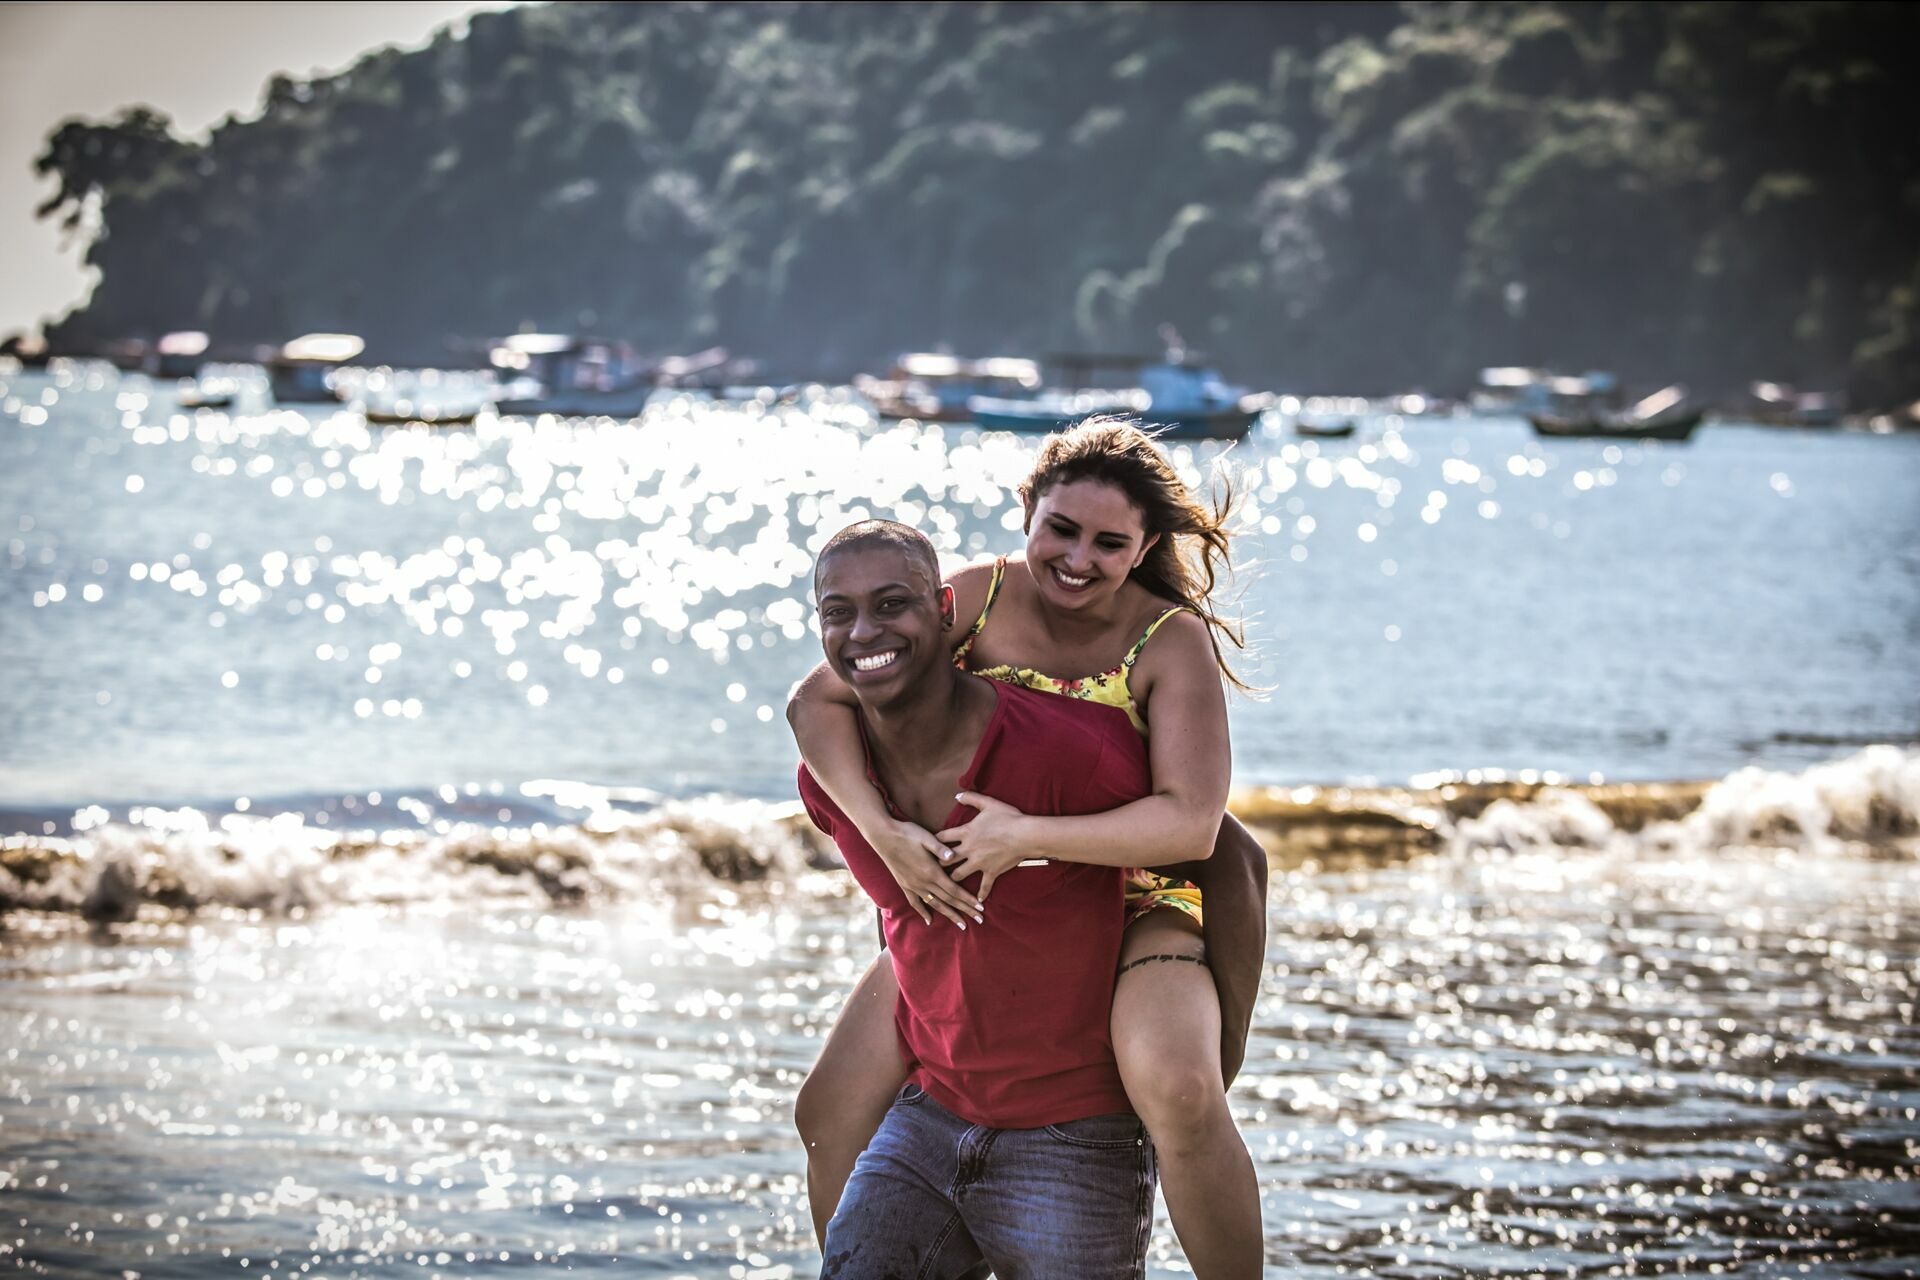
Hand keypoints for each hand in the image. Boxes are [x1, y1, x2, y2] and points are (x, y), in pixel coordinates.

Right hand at [868, 817, 982, 927]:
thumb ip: (941, 848)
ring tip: (961, 925)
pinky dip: (923, 912)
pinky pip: (915, 903)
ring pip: (935, 904)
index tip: (981, 909)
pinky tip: (929, 920)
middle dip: (965, 911)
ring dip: (949, 915)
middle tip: (979, 921)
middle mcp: (924, 882)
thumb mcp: (927, 838)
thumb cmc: (908, 834)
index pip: (955, 890)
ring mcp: (913, 885)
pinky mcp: (904, 885)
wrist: (884, 836)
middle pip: (948, 900)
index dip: (968, 900)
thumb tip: (954, 855)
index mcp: (932, 871)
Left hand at [938, 792, 1034, 904]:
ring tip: (947, 883)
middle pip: (946, 859)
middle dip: (938, 863)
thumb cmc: (1007, 817)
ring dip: (953, 878)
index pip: (942, 838)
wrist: (1024, 835)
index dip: (933, 841)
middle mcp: (968, 850)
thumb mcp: (988, 803)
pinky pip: (984, 885)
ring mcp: (979, 863)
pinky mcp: (991, 872)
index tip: (927, 845)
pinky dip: (981, 893)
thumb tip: (957, 794)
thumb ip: (971, 797)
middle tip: (931, 866)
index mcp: (966, 832)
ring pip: (959, 874)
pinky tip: (978, 901)